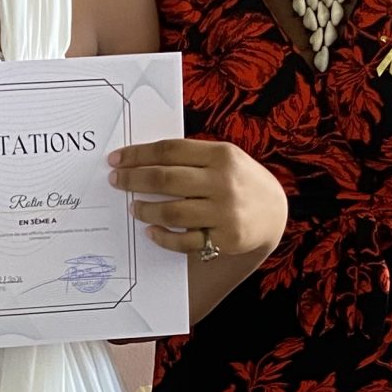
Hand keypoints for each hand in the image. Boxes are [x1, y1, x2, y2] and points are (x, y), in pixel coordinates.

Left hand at [109, 137, 287, 262]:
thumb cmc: (239, 181)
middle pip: (166, 179)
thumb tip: (141, 161)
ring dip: (145, 210)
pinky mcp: (225, 239)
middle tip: (116, 181)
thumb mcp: (224, 159)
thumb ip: (191, 158)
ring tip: (133, 208)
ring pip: (172, 212)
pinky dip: (163, 237)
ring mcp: (225, 212)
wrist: (275, 212)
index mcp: (221, 155)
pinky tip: (152, 230)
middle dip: (134, 180)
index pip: (169, 151)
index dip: (138, 155)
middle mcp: (223, 182)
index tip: (117, 160)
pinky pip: (184, 241)